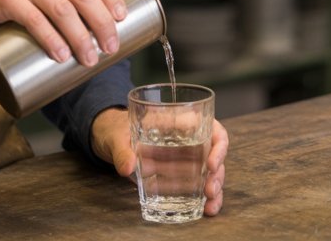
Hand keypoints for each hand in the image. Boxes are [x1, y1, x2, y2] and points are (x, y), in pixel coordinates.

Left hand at [92, 107, 228, 216]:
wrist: (113, 139)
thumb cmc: (119, 129)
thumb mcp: (117, 136)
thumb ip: (122, 150)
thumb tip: (127, 167)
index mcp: (179, 121)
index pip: (210, 128)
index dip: (217, 146)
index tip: (210, 164)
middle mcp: (190, 138)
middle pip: (215, 153)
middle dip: (217, 173)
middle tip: (209, 190)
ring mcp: (188, 157)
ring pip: (212, 171)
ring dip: (215, 188)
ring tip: (209, 205)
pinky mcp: (182, 174)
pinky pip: (200, 184)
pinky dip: (205, 198)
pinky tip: (206, 209)